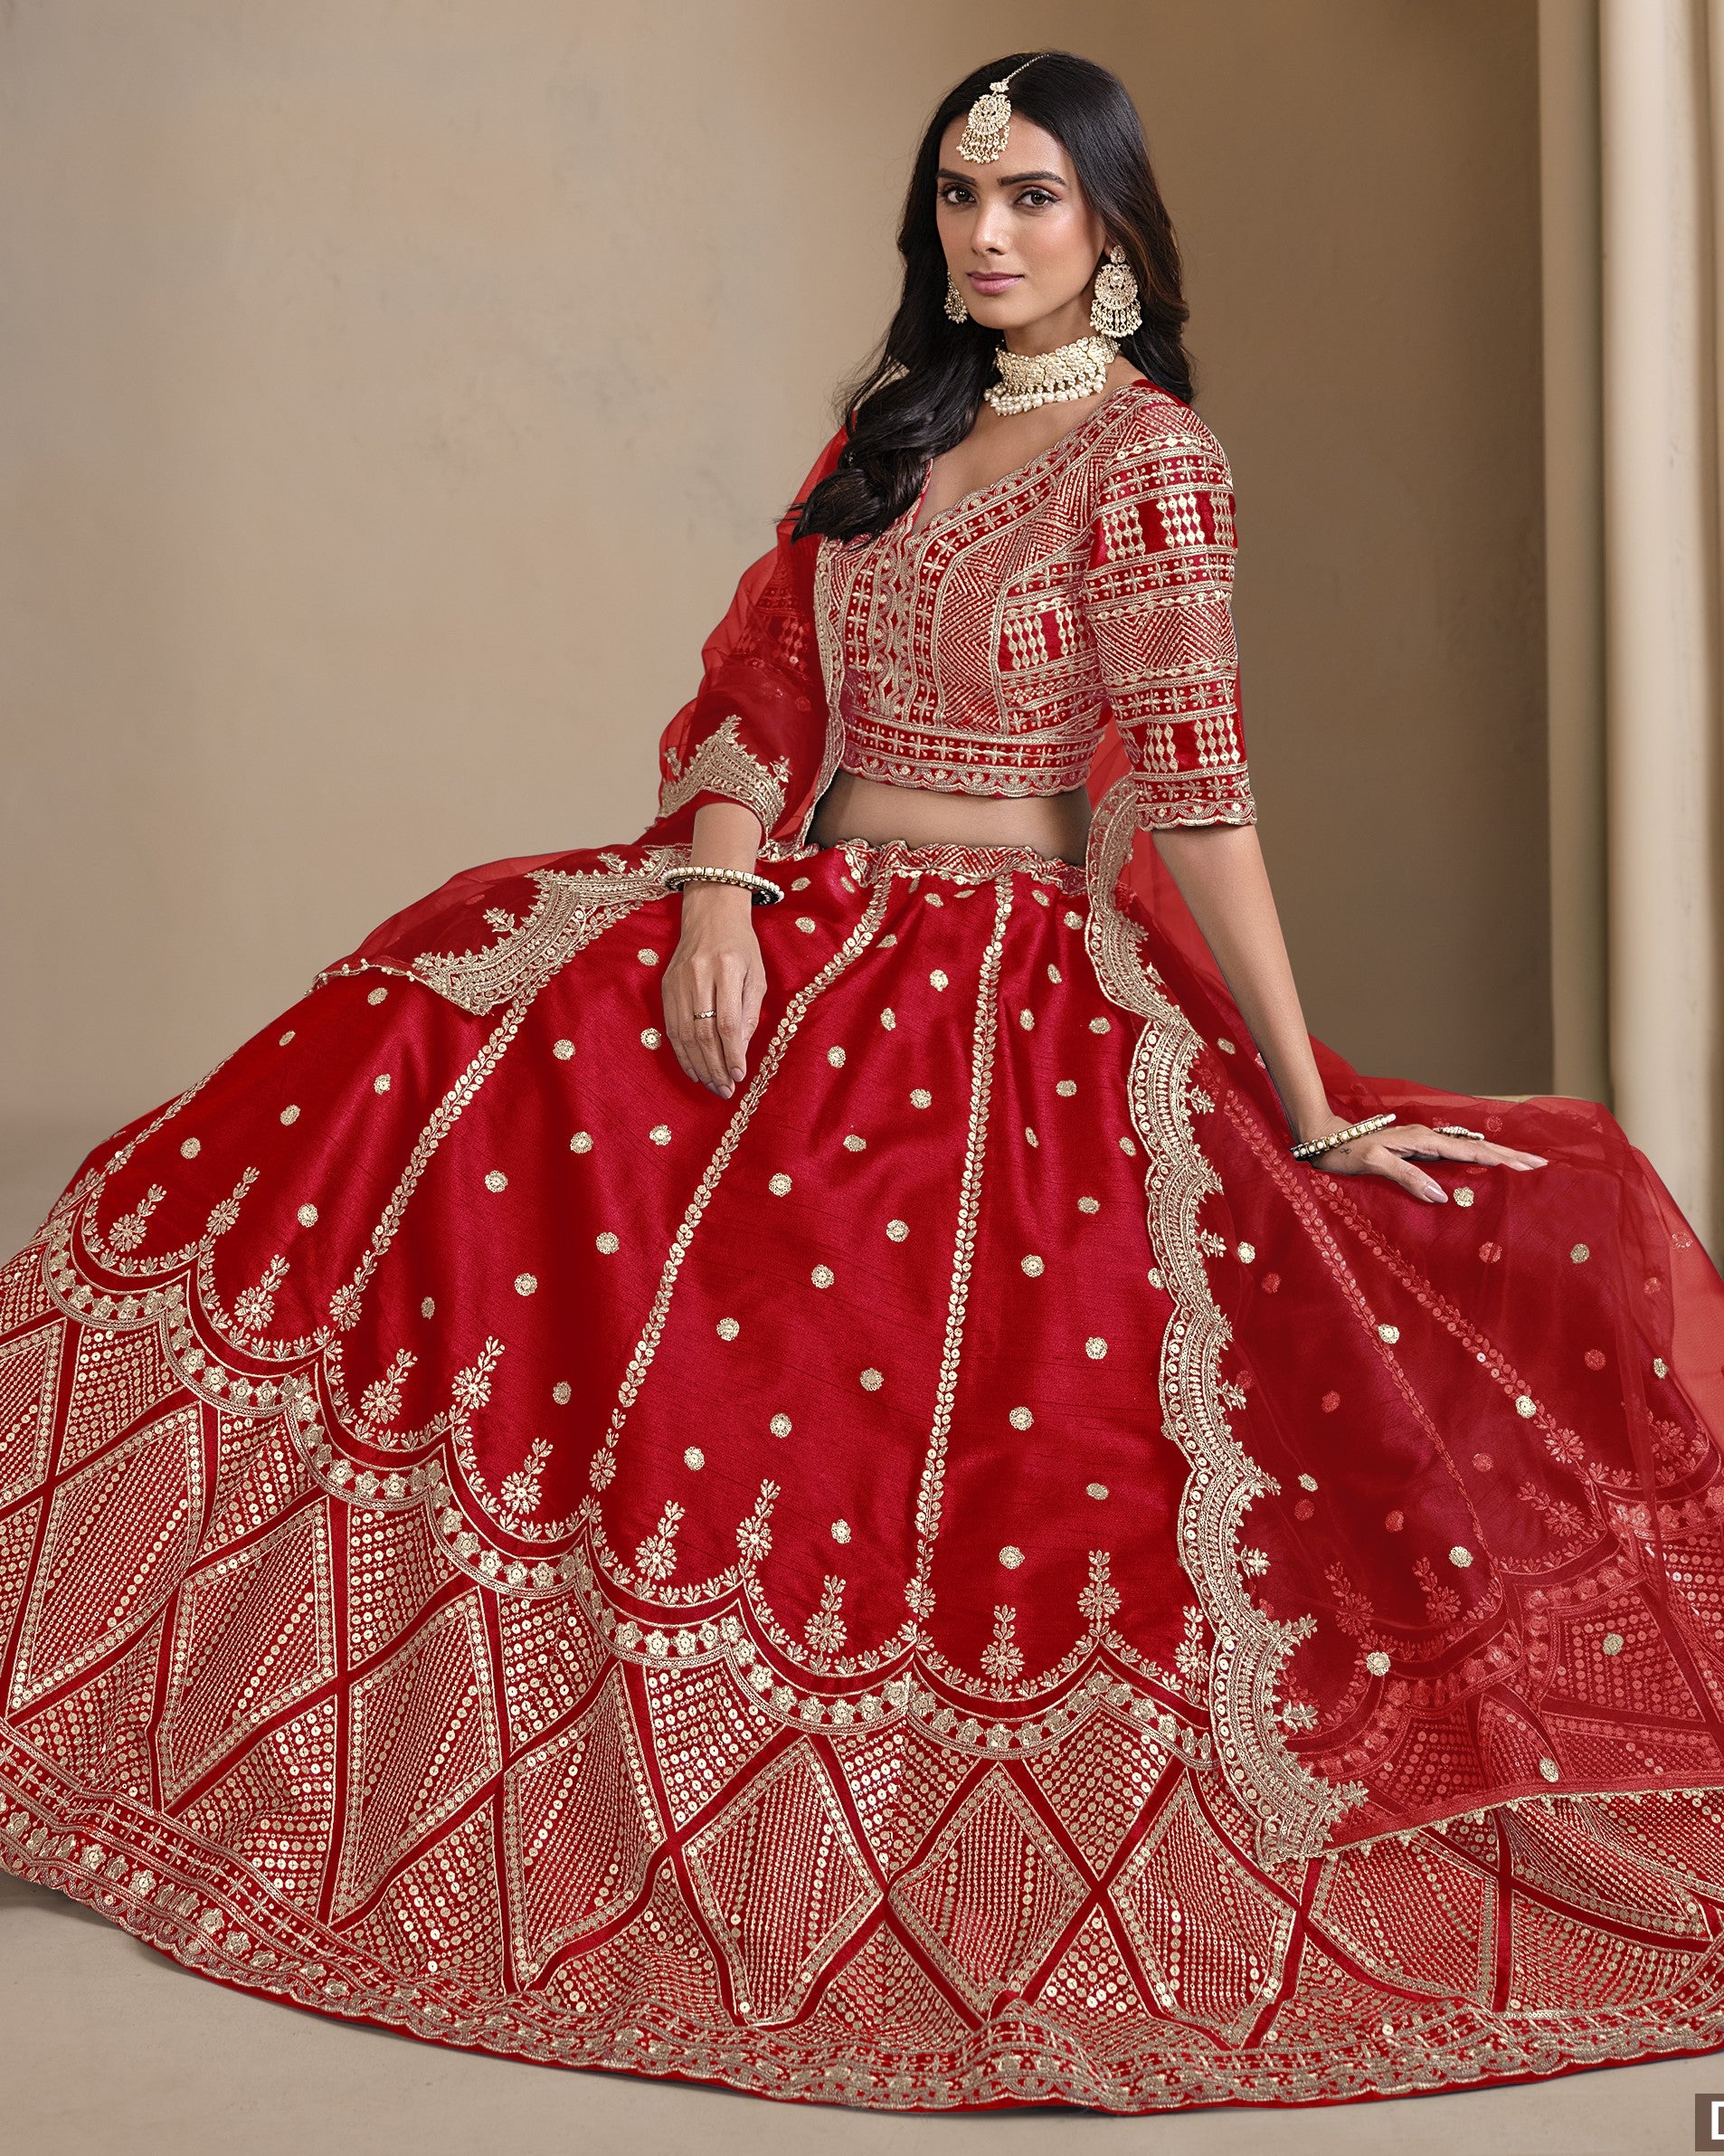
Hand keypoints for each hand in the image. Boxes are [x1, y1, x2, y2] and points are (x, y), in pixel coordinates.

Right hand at [662, 884, 765, 1098]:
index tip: (739, 1075)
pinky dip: (682, 1052)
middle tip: (725, 1090)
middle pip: (703, 1032)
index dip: (733, 1053)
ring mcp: (678, 980)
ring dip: (698, 1065)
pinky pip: (671, 1027)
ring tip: (712, 1085)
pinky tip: (694, 1069)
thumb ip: (749, 1013)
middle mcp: (699, 974)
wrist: (710, 914)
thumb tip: (740, 1051)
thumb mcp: (757, 975)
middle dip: (715, 1066)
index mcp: (728, 968)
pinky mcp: (665, 986)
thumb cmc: (741, 946)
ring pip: (684, 1034)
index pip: (728, 1022)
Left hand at [1308, 1121, 1546, 1202]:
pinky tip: (1483, 1166)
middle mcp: (1427, 1139)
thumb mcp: (1373, 1164)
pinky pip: (1454, 1155)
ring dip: (1496, 1156)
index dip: (1500, 1160)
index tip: (1529, 1166)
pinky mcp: (1416, 1151)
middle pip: (1476, 1147)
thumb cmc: (1344, 1152)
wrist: (1323, 1138)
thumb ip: (1406, 1177)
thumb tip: (1441, 1195)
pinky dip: (1475, 1159)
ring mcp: (1423, 1144)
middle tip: (1541, 1164)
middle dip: (1509, 1156)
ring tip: (1522, 1164)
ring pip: (1468, 1150)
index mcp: (1422, 1141)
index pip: (1470, 1151)